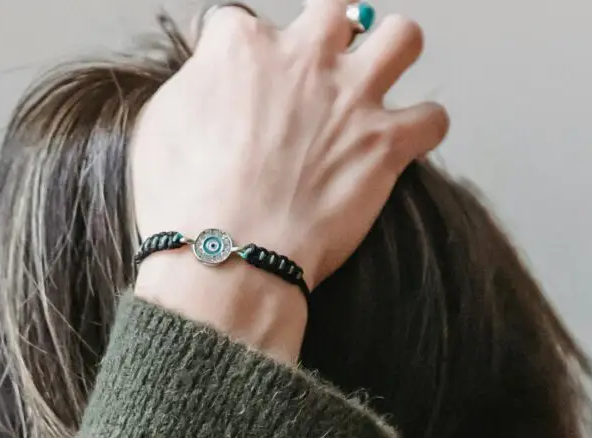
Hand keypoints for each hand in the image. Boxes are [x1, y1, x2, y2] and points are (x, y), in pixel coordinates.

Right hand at [130, 3, 446, 358]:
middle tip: (318, 67)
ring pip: (402, 37)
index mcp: (243, 47)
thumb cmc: (184, 204)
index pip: (242, 21)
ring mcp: (352, 98)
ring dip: (391, 55)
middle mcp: (305, 58)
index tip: (240, 79)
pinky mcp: (386, 144)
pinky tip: (403, 143)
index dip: (240, 53)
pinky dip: (422, 129)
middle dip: (329, 33)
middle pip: (334, 9)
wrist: (225, 259)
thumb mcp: (159, 127)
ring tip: (374, 85)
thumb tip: (208, 80)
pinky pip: (432, 117)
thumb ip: (193, 86)